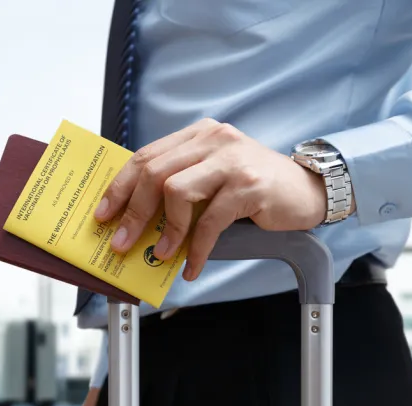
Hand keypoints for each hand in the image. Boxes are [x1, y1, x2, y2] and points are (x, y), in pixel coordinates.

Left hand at [94, 118, 328, 280]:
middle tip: (121, 242)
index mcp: (196, 135)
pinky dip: (196, 248)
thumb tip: (135, 221)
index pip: (145, 156)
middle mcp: (212, 140)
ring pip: (177, 192)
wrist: (309, 189)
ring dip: (165, 231)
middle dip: (132, 213)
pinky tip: (191, 265)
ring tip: (162, 256)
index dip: (119, 187)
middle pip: (154, 173)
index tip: (102, 214)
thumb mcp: (211, 176)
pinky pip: (209, 221)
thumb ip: (179, 185)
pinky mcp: (249, 185)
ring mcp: (231, 160)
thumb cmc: (252, 188)